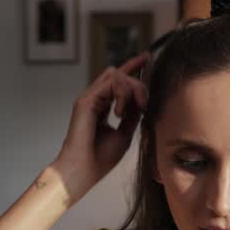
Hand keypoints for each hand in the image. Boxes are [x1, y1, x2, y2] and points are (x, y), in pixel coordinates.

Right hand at [50, 53, 148, 202]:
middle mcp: (94, 99)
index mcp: (102, 106)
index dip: (132, 67)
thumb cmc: (100, 159)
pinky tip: (120, 113)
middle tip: (144, 104)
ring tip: (133, 108)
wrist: (83, 171)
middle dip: (138, 84)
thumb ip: (133, 116)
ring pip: (116, 75)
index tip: (146, 58)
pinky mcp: (85, 100)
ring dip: (131, 88)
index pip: (118, 80)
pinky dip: (122, 95)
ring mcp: (89, 98)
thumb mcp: (124, 134)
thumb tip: (143, 101)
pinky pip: (110, 83)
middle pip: (119, 74)